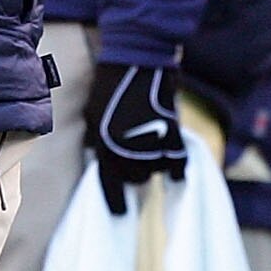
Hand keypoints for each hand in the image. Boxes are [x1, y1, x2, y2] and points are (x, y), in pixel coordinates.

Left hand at [85, 60, 186, 215]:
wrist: (135, 57)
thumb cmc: (109, 84)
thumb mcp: (93, 114)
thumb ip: (98, 141)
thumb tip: (104, 161)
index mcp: (103, 144)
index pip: (109, 183)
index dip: (114, 201)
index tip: (120, 214)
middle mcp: (126, 147)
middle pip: (137, 177)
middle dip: (136, 172)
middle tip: (137, 160)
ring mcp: (150, 139)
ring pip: (157, 168)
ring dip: (155, 162)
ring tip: (150, 146)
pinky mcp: (171, 130)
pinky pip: (177, 160)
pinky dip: (177, 168)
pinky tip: (178, 175)